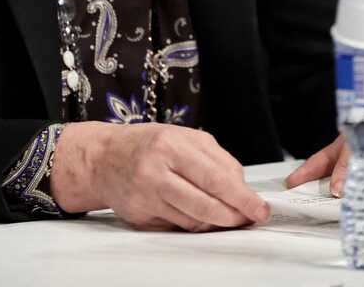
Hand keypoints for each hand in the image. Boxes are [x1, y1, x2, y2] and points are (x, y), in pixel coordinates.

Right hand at [50, 122, 270, 231]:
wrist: (103, 157)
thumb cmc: (149, 144)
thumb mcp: (184, 137)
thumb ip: (216, 159)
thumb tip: (242, 189)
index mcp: (171, 145)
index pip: (215, 177)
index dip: (242, 197)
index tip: (260, 208)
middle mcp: (156, 171)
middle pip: (205, 203)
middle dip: (234, 215)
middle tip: (251, 218)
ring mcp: (145, 196)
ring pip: (193, 220)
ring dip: (217, 223)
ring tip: (231, 218)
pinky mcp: (139, 216)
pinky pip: (177, 226)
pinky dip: (196, 224)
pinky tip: (204, 218)